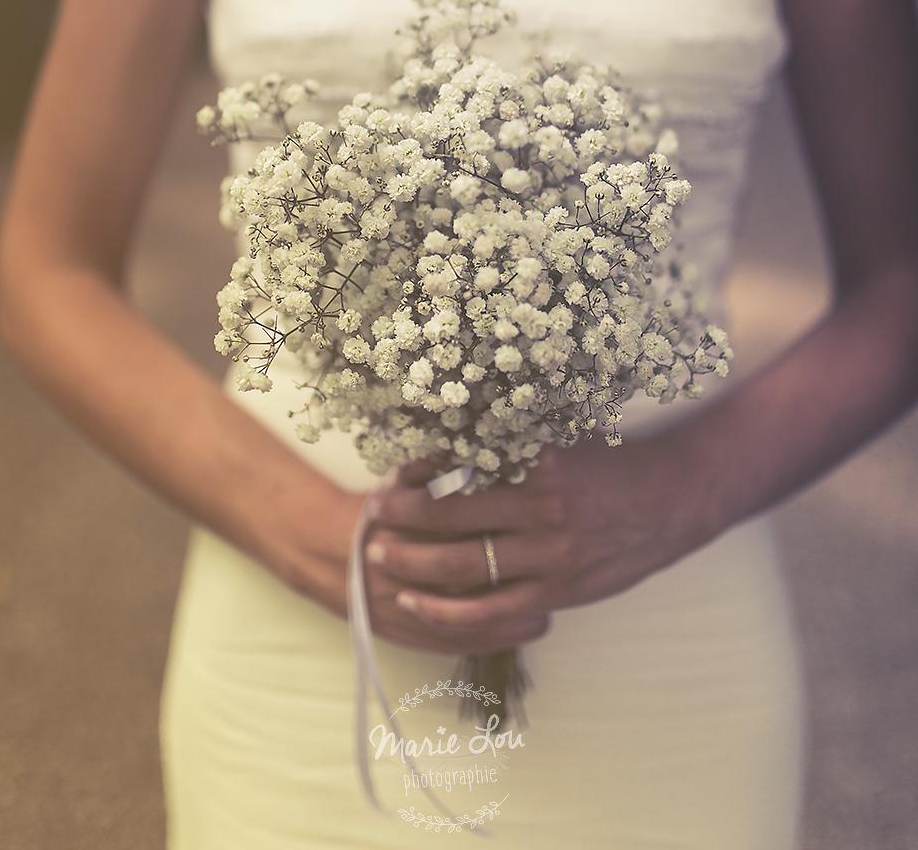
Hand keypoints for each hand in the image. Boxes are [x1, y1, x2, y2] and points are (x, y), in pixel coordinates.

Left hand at [364, 433, 713, 654]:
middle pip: (450, 517)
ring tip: (378, 554)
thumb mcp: (561, 437)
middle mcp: (541, 508)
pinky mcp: (557, 593)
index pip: (460, 467)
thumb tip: (453, 429)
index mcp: (538, 462)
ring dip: (412, 563)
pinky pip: (490, 612)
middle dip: (401, 517)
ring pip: (462, 567)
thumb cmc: (610, 462)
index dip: (417, 473)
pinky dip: (447, 612)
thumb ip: (512, 440)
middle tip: (369, 512)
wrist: (672, 500)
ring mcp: (550, 556)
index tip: (390, 472)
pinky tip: (416, 602)